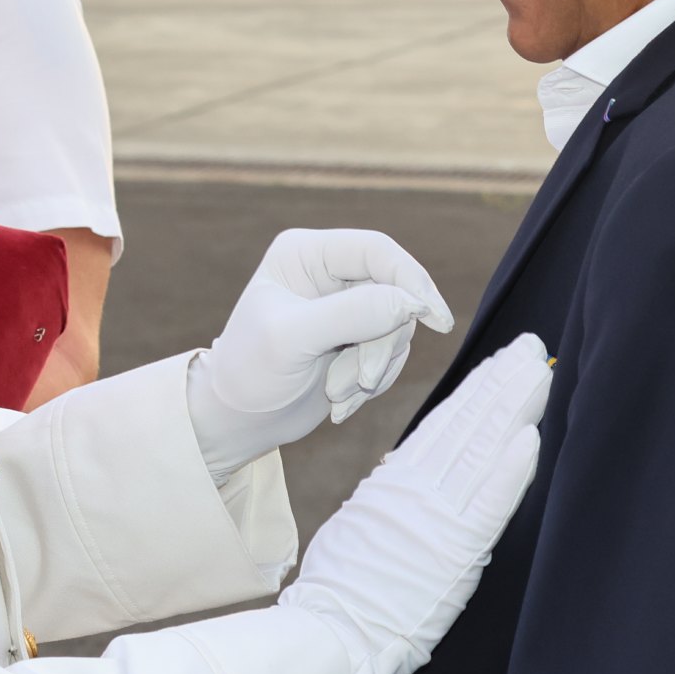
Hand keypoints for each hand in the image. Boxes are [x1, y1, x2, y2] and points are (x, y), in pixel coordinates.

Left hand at [186, 229, 455, 480]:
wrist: (239, 422)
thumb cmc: (250, 373)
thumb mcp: (292, 340)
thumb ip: (351, 315)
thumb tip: (412, 303)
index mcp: (306, 253)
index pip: (377, 250)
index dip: (411, 280)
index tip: (436, 318)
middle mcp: (329, 273)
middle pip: (395, 292)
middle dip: (381, 343)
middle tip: (360, 380)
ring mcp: (346, 307)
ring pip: (398, 327)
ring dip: (374, 369)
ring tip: (337, 394)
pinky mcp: (358, 340)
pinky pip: (392, 355)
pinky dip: (373, 382)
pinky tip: (341, 401)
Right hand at [279, 333, 548, 673]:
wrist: (332, 634)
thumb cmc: (338, 589)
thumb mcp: (356, 525)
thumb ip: (383, 494)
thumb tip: (398, 465)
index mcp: (394, 482)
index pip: (444, 424)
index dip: (475, 390)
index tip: (500, 363)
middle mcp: (418, 490)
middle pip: (469, 425)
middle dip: (502, 384)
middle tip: (532, 350)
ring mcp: (438, 517)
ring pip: (483, 450)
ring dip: (514, 409)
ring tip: (539, 375)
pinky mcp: (457, 551)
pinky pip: (491, 502)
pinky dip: (511, 469)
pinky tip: (531, 437)